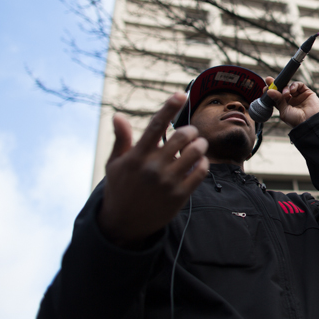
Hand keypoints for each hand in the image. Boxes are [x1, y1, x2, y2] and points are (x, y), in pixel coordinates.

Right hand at [97, 92, 209, 247]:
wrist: (124, 224)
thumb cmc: (120, 188)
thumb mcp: (115, 164)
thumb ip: (121, 140)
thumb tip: (118, 116)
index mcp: (136, 156)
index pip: (156, 126)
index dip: (169, 108)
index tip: (181, 94)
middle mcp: (152, 167)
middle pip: (182, 136)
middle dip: (191, 131)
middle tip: (191, 134)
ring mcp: (167, 182)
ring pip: (196, 152)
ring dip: (201, 145)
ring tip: (198, 146)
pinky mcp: (179, 195)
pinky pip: (200, 172)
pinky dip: (203, 163)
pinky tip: (198, 163)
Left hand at [264, 78, 318, 127]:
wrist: (310, 122)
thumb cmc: (296, 120)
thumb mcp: (284, 111)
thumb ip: (278, 100)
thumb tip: (269, 91)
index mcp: (283, 106)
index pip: (275, 96)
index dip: (270, 91)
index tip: (265, 87)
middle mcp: (290, 100)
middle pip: (281, 89)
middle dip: (275, 84)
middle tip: (269, 80)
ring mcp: (298, 95)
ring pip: (289, 86)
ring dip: (285, 88)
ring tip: (286, 93)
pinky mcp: (306, 92)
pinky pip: (299, 85)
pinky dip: (294, 85)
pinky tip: (292, 90)